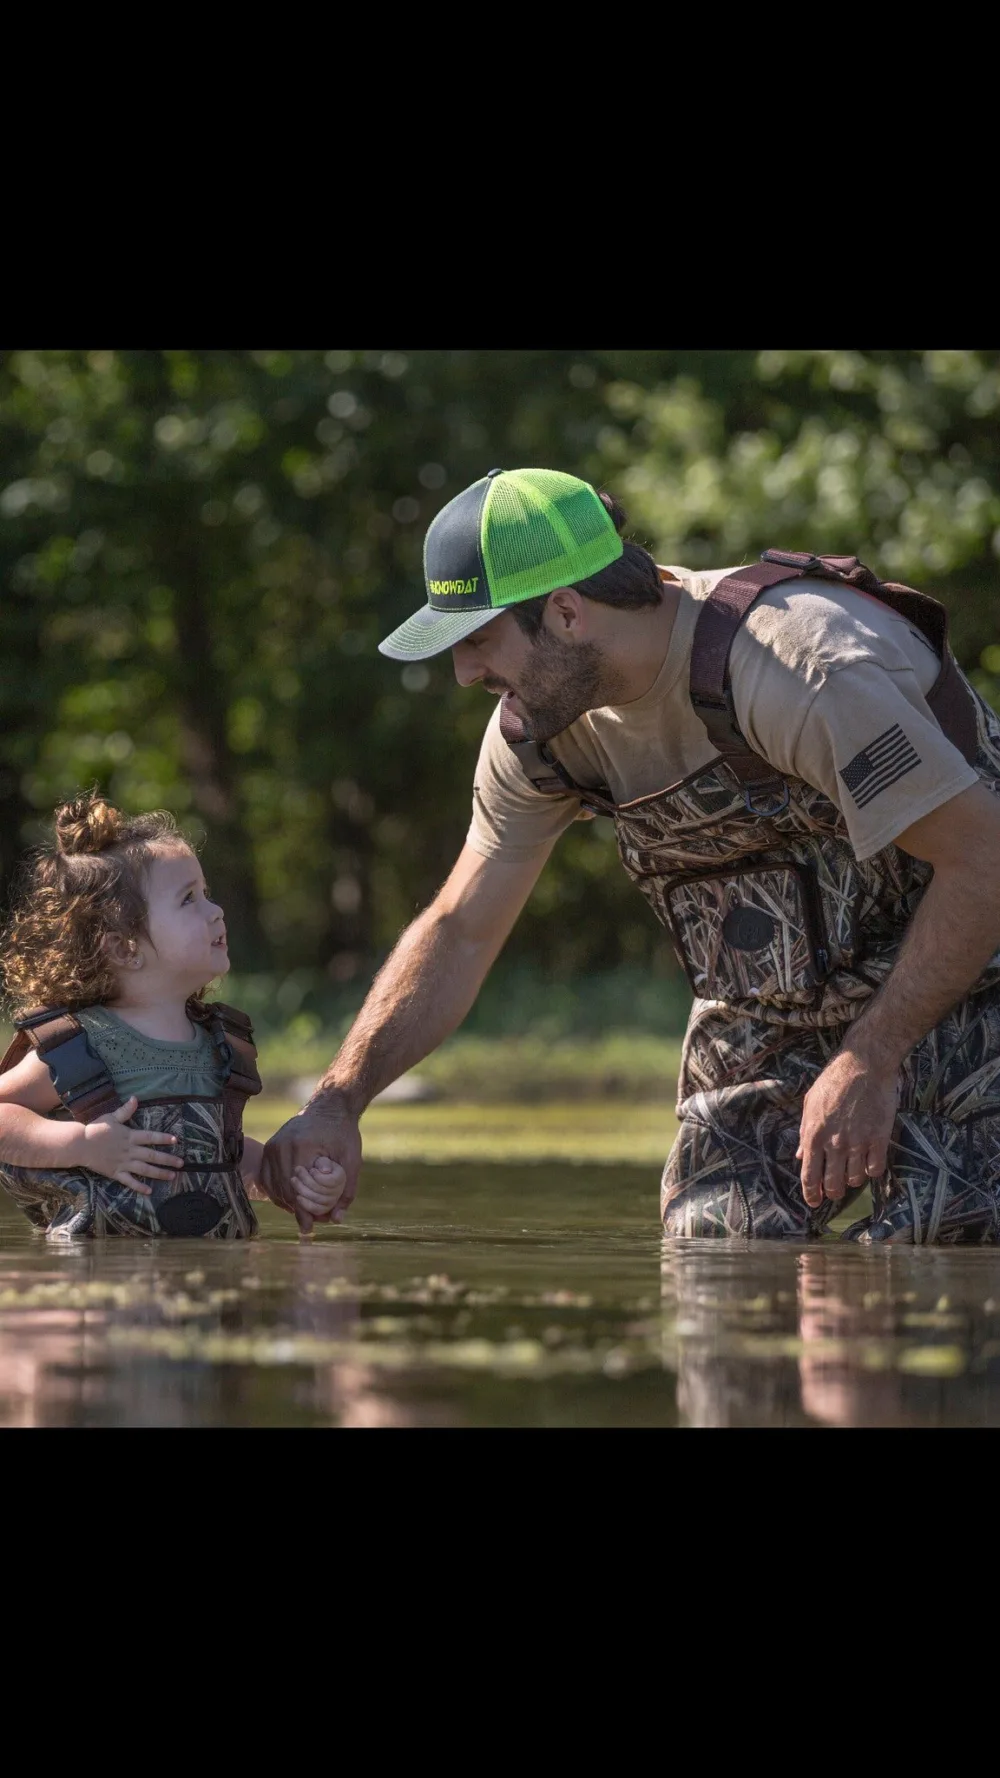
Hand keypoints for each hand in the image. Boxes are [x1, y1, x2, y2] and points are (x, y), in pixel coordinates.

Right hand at [81, 1096, 183, 1195]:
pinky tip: (149, 1191)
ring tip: (172, 1176)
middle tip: (181, 1163)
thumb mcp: (111, 1118)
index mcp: (129, 1136)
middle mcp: (129, 1151)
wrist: (79, 1145)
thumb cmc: (95, 1130)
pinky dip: (139, 1187)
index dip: (163, 1138)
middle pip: (152, 1156)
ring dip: (159, 1173)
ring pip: (145, 1170)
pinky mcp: (116, 1173)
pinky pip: (130, 1182)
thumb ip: (125, 1110)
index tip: (176, 1141)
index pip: (150, 1137)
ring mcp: (123, 1163)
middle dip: (168, 1160)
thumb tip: (135, 1098)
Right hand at [260, 1096, 361, 1231]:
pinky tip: (295, 1200)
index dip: (303, 1212)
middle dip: (299, 1210)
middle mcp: (280, 1146)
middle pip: (285, 1191)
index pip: (298, 1189)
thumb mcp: (352, 1160)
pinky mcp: (268, 1149)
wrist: (328, 1107)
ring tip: (308, 1212)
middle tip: (315, 1222)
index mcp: (301, 1146)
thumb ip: (345, 1191)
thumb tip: (337, 1219)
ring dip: (290, 1203)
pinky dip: (280, 1193)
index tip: (309, 1229)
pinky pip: (269, 1180)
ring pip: (275, 1187)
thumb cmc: (343, 1133)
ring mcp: (271, 1147)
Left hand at [796, 1050, 898, 1208]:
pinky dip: (872, 1171)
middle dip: (833, 1193)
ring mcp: (857, 1142)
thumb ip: (805, 1132)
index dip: (811, 1194)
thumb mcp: (810, 1103)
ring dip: (852, 1180)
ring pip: (855, 1179)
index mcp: (813, 1135)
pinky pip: (876, 1169)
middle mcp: (834, 1143)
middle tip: (835, 1192)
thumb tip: (800, 1155)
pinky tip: (870, 1162)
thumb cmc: (834, 1080)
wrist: (864, 1064)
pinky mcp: (879, 1138)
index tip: (814, 1203)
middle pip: (832, 1184)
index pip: (809, 1176)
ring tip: (853, 1172)